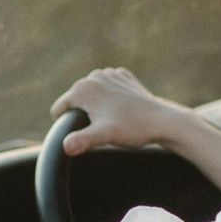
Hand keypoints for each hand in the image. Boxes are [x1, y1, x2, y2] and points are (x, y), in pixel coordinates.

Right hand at [50, 68, 196, 156]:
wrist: (162, 120)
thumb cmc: (132, 128)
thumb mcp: (103, 137)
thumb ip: (81, 140)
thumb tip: (65, 146)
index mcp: (82, 89)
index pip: (58, 110)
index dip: (66, 125)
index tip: (85, 134)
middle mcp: (93, 77)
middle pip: (75, 101)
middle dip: (82, 115)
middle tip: (103, 128)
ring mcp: (109, 74)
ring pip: (91, 95)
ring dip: (96, 107)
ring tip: (114, 120)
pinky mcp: (123, 77)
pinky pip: (108, 90)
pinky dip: (111, 99)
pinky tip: (123, 110)